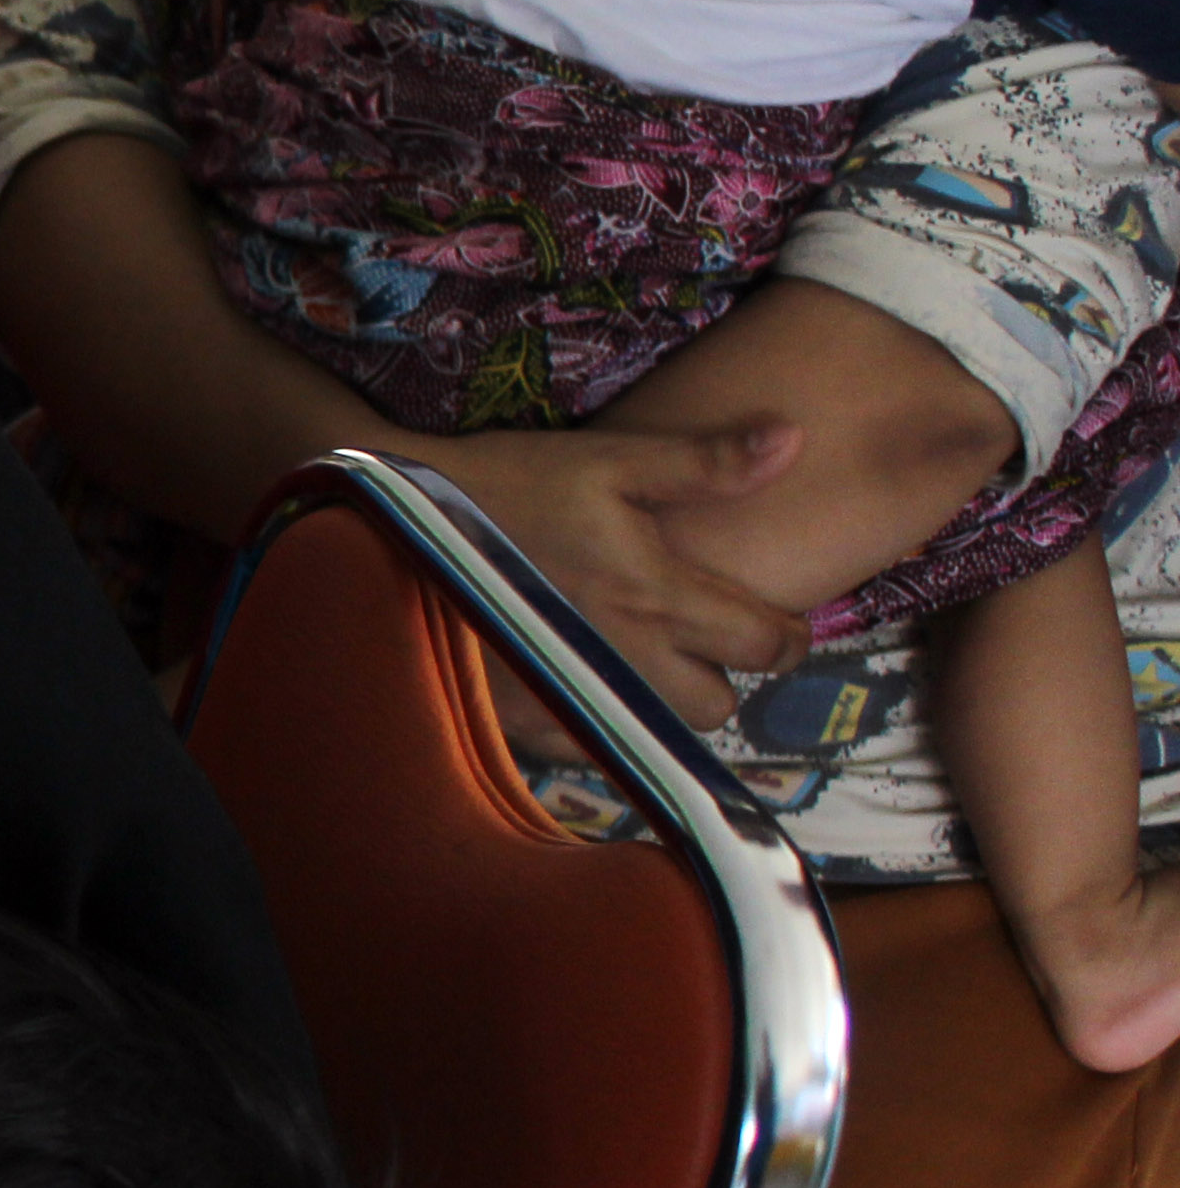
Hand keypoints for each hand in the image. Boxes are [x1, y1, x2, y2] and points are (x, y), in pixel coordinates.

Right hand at [387, 419, 810, 730]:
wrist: (393, 523)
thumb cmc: (504, 483)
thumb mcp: (605, 460)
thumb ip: (704, 462)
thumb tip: (795, 440)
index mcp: (656, 592)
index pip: (766, 645)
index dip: (786, 637)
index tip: (776, 623)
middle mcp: (623, 656)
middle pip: (720, 705)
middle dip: (722, 674)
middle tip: (700, 641)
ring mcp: (571, 694)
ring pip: (659, 732)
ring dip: (665, 702)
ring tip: (642, 661)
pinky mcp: (523, 720)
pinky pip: (593, 748)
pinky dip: (601, 722)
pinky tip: (581, 681)